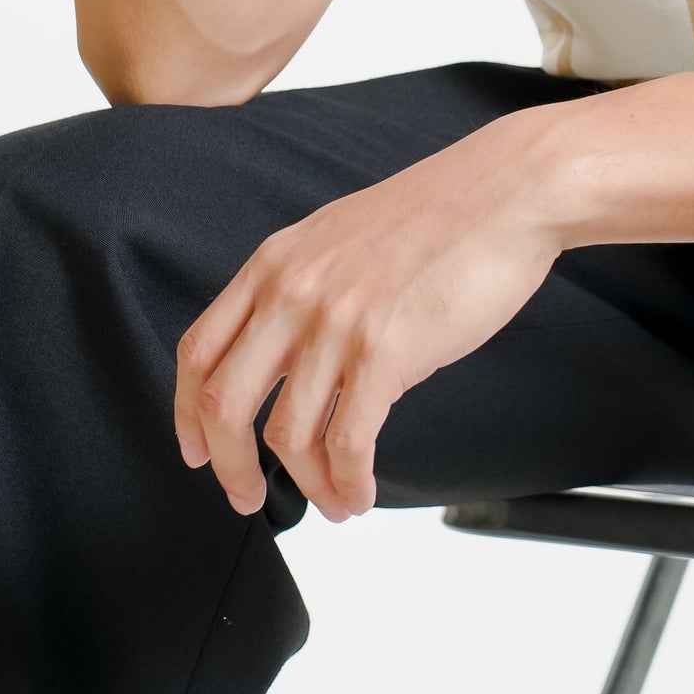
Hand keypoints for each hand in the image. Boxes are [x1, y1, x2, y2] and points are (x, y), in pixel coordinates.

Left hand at [173, 113, 566, 520]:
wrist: (507, 191)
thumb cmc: (441, 214)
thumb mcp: (339, 236)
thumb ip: (301, 287)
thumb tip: (287, 354)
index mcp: (275, 263)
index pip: (198, 351)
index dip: (186, 414)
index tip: (197, 450)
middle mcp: (293, 293)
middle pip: (224, 404)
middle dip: (230, 467)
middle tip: (248, 497)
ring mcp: (336, 324)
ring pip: (288, 436)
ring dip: (308, 486)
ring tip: (334, 502)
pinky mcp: (386, 351)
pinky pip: (347, 443)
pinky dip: (348, 481)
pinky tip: (360, 490)